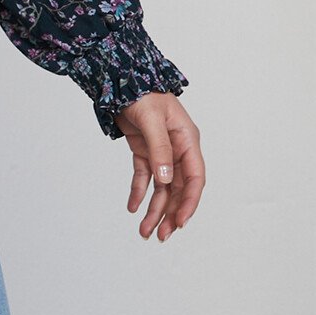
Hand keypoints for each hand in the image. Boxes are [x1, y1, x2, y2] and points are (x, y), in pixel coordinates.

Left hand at [118, 92, 203, 242]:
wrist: (120, 78)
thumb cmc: (142, 92)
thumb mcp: (152, 120)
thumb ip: (159, 150)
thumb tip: (166, 180)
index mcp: (188, 140)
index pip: (195, 178)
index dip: (189, 202)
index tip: (180, 222)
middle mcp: (178, 149)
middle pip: (178, 189)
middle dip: (171, 213)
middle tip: (161, 236)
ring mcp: (161, 152)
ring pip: (162, 188)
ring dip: (155, 210)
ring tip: (144, 231)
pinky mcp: (144, 151)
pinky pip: (144, 178)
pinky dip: (139, 193)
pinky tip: (132, 208)